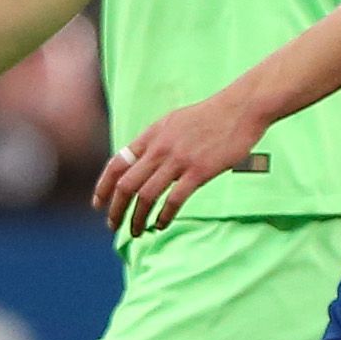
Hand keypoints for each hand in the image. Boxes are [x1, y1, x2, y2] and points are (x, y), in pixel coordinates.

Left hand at [92, 87, 266, 238]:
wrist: (242, 108)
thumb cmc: (212, 115)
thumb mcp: (174, 122)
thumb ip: (157, 140)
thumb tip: (143, 158)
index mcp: (151, 136)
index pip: (116, 165)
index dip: (102, 187)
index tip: (98, 204)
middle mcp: (159, 149)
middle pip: (126, 185)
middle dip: (116, 210)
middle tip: (113, 225)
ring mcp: (179, 160)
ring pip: (146, 196)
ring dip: (138, 218)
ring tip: (137, 231)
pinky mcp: (199, 171)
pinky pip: (174, 199)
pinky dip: (164, 215)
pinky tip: (161, 224)